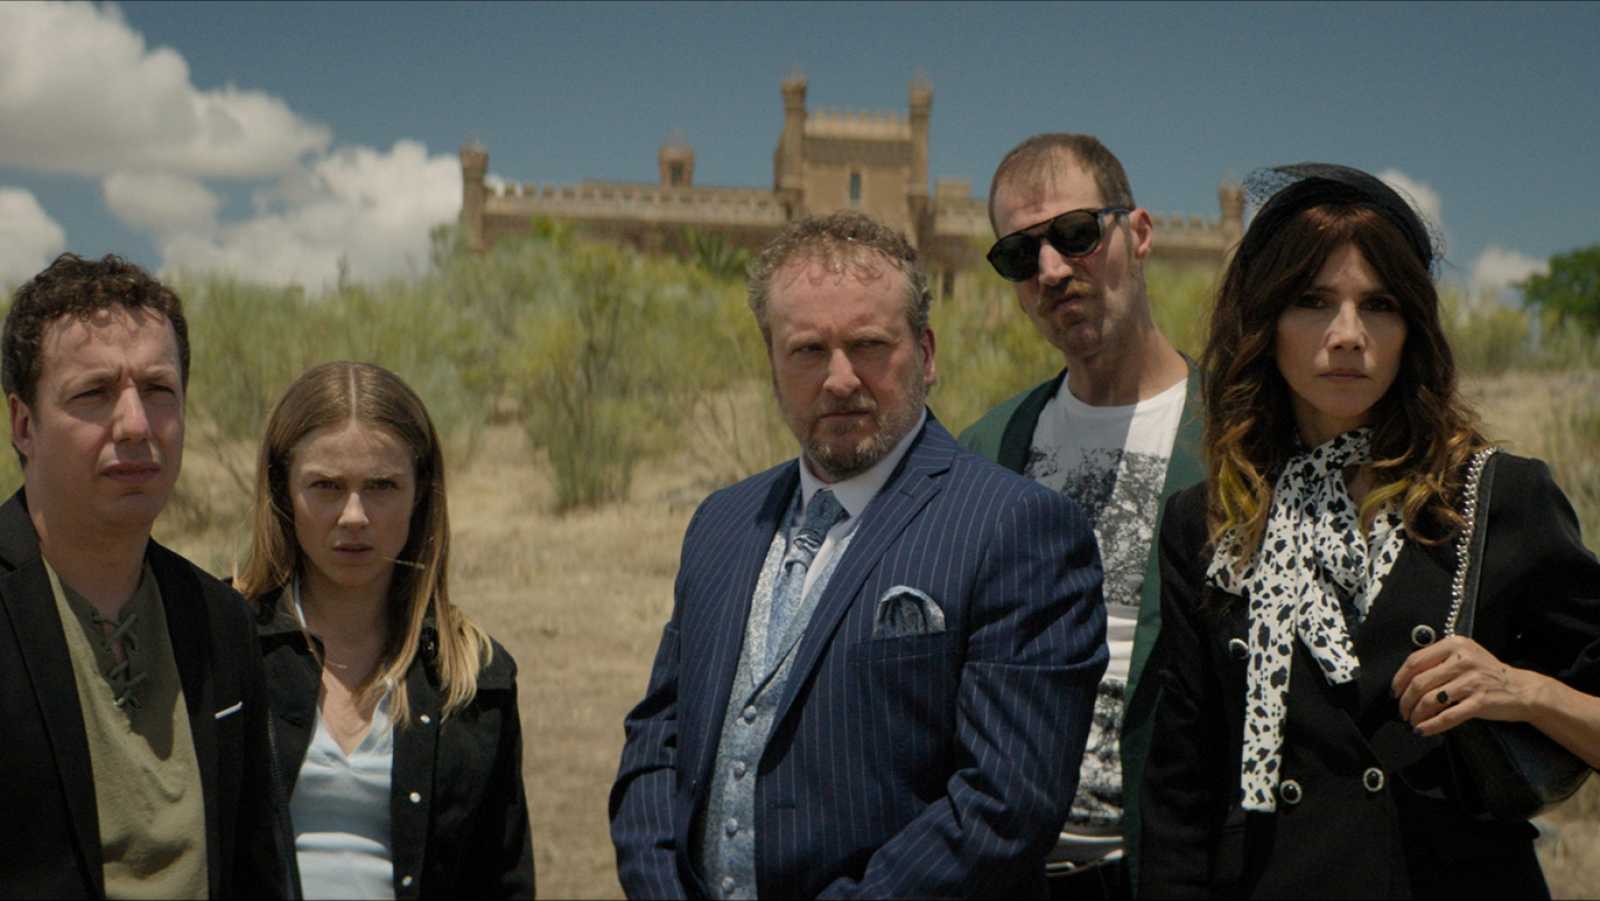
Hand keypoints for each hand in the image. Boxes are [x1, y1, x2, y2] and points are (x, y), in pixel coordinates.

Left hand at [1391, 635, 1541, 735]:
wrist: (1522, 689)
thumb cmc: (1488, 673)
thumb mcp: (1464, 655)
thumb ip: (1439, 660)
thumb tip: (1406, 679)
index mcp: (1454, 645)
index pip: (1415, 661)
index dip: (1399, 679)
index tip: (1395, 692)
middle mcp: (1462, 660)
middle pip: (1419, 682)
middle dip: (1405, 701)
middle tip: (1402, 711)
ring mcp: (1471, 681)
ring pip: (1430, 700)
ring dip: (1416, 714)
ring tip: (1413, 721)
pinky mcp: (1480, 702)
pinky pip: (1448, 716)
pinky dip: (1431, 725)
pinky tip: (1423, 729)